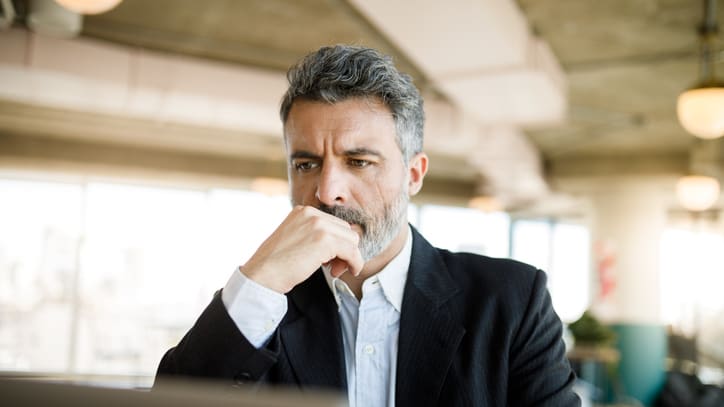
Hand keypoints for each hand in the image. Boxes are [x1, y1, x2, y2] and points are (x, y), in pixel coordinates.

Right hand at [240, 205, 363, 292]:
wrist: (261, 275)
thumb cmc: (276, 263)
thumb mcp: (296, 239)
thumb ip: (315, 235)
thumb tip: (344, 243)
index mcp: (304, 211)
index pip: (335, 224)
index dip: (337, 243)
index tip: (331, 260)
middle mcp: (311, 214)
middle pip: (346, 230)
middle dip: (344, 250)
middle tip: (333, 267)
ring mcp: (318, 225)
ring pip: (352, 240)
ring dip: (349, 257)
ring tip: (334, 271)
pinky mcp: (324, 240)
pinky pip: (352, 251)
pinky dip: (355, 263)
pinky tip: (349, 272)